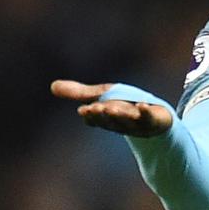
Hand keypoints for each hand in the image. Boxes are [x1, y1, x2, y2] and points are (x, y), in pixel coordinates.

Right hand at [50, 79, 172, 136]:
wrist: (156, 120)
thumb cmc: (125, 106)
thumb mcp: (101, 96)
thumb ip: (79, 93)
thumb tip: (52, 86)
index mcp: (107, 119)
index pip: (96, 118)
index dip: (91, 115)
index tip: (83, 110)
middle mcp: (121, 123)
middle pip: (110, 120)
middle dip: (102, 115)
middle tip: (94, 108)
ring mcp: (139, 124)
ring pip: (127, 120)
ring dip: (120, 115)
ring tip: (112, 108)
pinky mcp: (155, 120)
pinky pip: (150, 117)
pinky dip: (146, 112)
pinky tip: (142, 105)